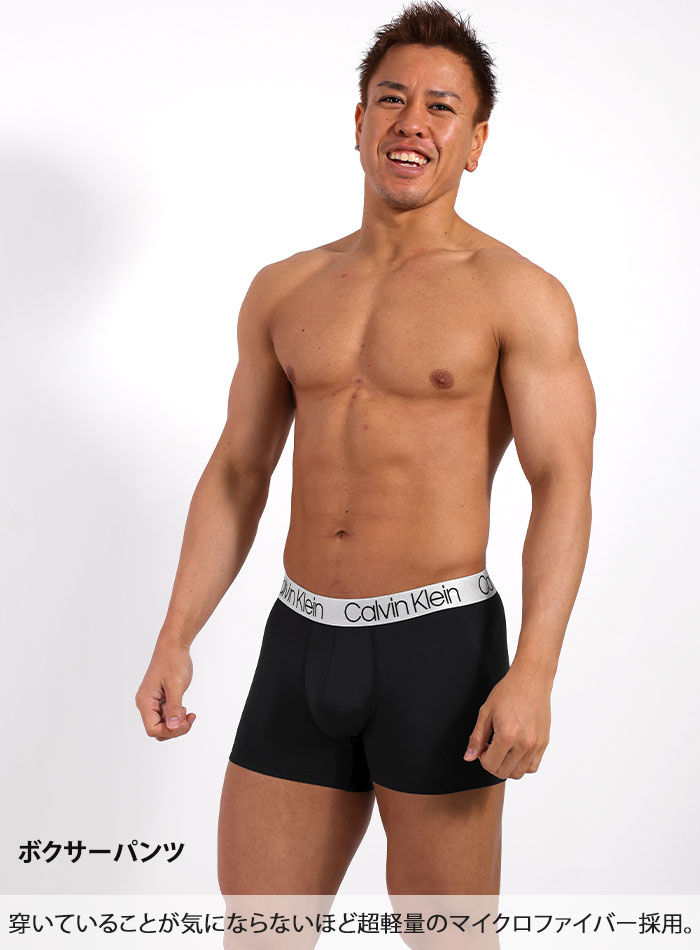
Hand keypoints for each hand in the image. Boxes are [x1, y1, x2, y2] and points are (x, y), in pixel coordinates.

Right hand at [135, 639, 196, 740]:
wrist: (174, 646)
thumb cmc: (173, 661)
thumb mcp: (176, 685)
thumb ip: (174, 707)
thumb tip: (172, 727)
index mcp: (145, 701)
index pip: (152, 729)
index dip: (169, 731)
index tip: (184, 721)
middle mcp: (146, 703)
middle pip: (157, 730)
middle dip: (174, 729)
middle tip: (189, 718)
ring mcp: (153, 702)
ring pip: (163, 724)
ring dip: (177, 723)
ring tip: (188, 713)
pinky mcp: (160, 700)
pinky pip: (167, 716)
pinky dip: (177, 716)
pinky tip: (186, 710)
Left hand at [463, 662, 551, 778]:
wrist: (531, 679)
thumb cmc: (508, 691)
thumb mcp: (486, 712)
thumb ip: (477, 737)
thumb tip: (469, 757)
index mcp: (508, 735)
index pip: (490, 765)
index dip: (481, 758)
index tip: (482, 747)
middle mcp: (525, 743)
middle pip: (504, 772)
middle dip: (492, 764)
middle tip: (490, 748)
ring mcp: (536, 744)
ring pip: (519, 773)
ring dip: (507, 766)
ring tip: (503, 749)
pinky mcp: (544, 742)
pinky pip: (533, 766)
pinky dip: (522, 764)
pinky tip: (515, 750)